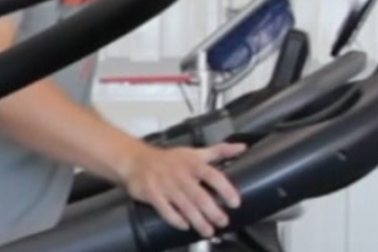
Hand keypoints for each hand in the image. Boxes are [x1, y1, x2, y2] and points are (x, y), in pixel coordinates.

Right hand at [117, 142, 245, 237]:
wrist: (135, 160)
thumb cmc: (169, 159)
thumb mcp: (194, 153)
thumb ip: (219, 151)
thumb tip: (242, 147)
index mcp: (192, 164)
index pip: (212, 175)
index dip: (225, 189)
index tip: (235, 202)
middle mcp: (180, 174)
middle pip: (199, 195)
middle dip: (213, 212)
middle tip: (222, 221)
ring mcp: (165, 184)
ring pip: (184, 206)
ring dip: (198, 220)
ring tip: (208, 231)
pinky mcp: (151, 193)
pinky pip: (165, 209)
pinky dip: (176, 219)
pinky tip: (184, 225)